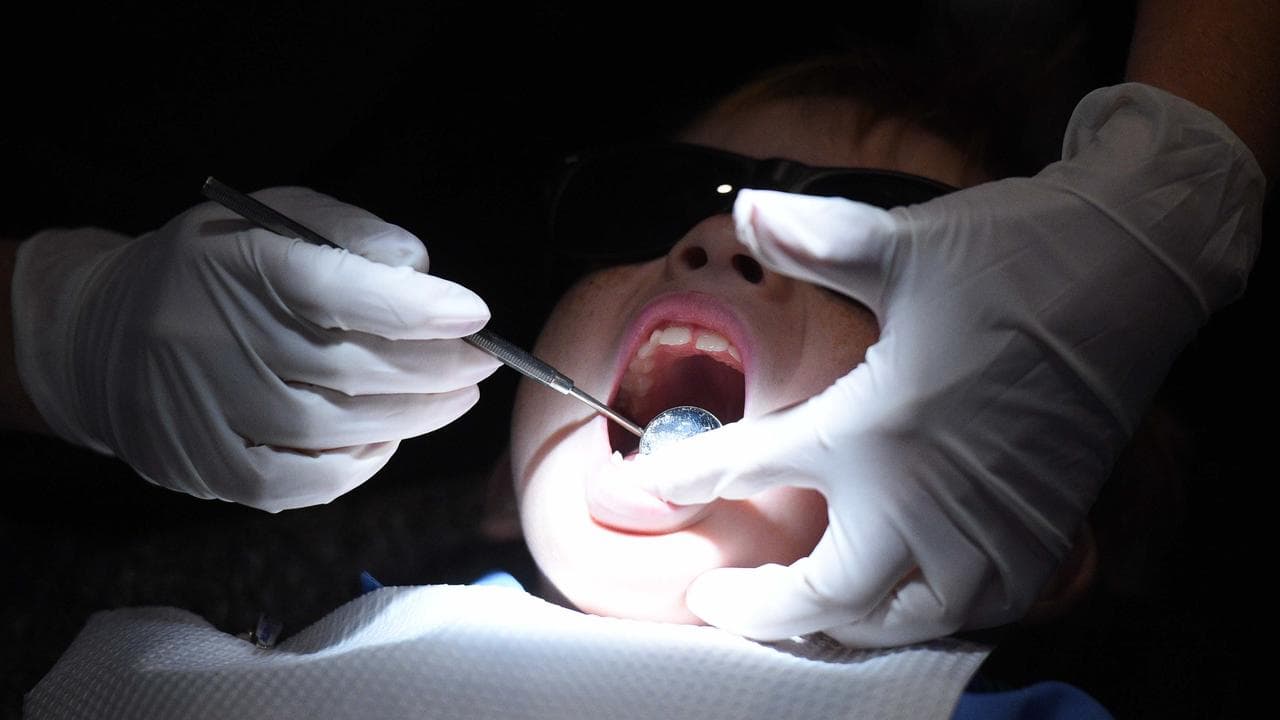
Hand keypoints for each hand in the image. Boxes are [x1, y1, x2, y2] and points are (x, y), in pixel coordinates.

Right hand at [12, 187, 499, 510]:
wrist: (102, 335)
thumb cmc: (215, 270)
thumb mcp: (273, 220)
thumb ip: (351, 234)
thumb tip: (422, 271)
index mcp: (235, 263)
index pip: (337, 290)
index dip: (416, 308)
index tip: (475, 313)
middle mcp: (211, 337)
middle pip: (348, 368)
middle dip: (434, 369)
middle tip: (482, 363)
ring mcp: (202, 409)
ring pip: (331, 429)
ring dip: (411, 417)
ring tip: (455, 397)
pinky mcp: (203, 465)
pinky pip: (296, 483)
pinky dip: (356, 465)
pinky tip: (388, 438)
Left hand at [621, 84, 1262, 645]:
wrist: (1131, 270)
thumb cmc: (1012, 257)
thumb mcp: (902, 244)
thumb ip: (815, 239)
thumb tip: (747, 210)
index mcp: (876, 427)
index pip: (754, 468)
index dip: (692, 479)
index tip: (652, 488)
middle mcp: (926, 498)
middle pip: (823, 592)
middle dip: (760, 608)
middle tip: (716, 601)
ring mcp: (987, 531)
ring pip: (895, 620)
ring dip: (836, 625)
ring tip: (796, 611)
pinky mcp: (1038, 539)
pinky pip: (968, 614)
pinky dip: (919, 619)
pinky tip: (894, 602)